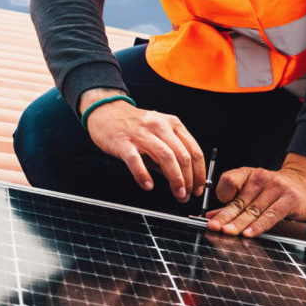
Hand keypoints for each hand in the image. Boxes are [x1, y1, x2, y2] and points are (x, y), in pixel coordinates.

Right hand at [80, 89, 205, 200]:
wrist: (105, 111)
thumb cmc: (132, 125)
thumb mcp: (157, 133)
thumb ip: (170, 154)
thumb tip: (184, 179)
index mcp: (172, 124)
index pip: (194, 150)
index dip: (199, 173)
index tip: (199, 187)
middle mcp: (159, 127)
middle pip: (182, 156)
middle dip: (189, 180)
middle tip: (187, 195)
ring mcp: (141, 134)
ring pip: (166, 158)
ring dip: (175, 179)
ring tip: (178, 193)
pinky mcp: (123, 142)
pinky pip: (136, 161)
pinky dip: (144, 175)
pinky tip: (148, 186)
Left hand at [205, 153, 305, 237]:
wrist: (305, 182)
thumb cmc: (276, 189)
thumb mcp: (253, 190)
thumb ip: (233, 203)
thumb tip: (211, 217)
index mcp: (249, 174)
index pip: (230, 180)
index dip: (220, 194)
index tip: (211, 211)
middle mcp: (262, 179)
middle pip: (240, 201)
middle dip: (225, 216)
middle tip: (213, 227)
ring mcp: (277, 188)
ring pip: (254, 210)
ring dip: (239, 223)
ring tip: (227, 232)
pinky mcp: (289, 200)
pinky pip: (271, 215)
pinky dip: (259, 225)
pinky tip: (249, 232)